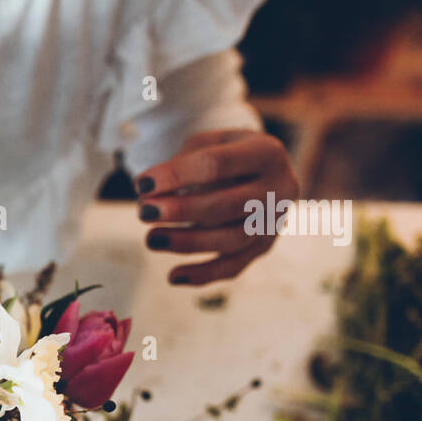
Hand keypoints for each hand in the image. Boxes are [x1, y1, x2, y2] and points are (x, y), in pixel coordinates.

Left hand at [135, 129, 298, 286]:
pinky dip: (203, 274)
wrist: (258, 171)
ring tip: (151, 239)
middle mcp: (279, 187)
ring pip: (231, 240)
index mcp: (266, 152)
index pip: (216, 164)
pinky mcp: (264, 247)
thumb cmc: (224, 154)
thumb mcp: (207, 143)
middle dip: (181, 211)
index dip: (176, 175)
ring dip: (187, 243)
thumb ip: (181, 164)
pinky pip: (234, 267)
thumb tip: (150, 198)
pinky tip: (173, 276)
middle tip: (144, 212)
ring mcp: (274, 221)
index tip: (141, 185)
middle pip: (226, 205)